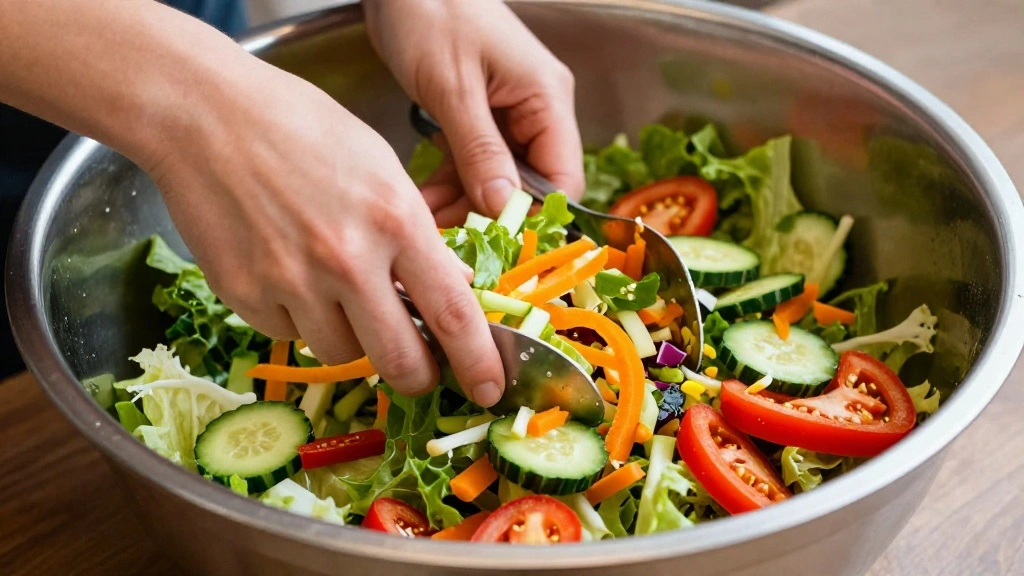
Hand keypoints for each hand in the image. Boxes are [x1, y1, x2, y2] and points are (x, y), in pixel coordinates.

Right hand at [144, 60, 504, 405]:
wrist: (206, 114)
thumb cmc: (302, 127)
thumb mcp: (382, 168)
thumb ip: (418, 234)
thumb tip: (451, 286)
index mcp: (395, 220)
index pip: (453, 313)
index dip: (478, 362)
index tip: (491, 389)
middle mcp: (348, 261)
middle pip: (400, 360)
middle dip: (418, 375)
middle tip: (420, 369)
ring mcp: (293, 283)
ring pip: (343, 354)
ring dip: (353, 337)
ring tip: (336, 288)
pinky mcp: (246, 297)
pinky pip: (290, 334)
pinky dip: (300, 317)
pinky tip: (288, 271)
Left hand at [365, 0, 583, 225]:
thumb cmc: (431, 12)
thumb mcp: (453, 88)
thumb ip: (480, 151)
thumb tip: (503, 208)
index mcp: (547, 99)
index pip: (561, 179)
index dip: (532, 216)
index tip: (493, 242)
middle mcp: (536, 111)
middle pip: (528, 185)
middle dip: (488, 215)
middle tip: (448, 240)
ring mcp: (508, 115)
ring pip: (497, 180)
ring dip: (461, 204)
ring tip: (424, 221)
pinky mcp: (479, 116)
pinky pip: (474, 164)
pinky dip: (449, 184)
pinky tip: (422, 200)